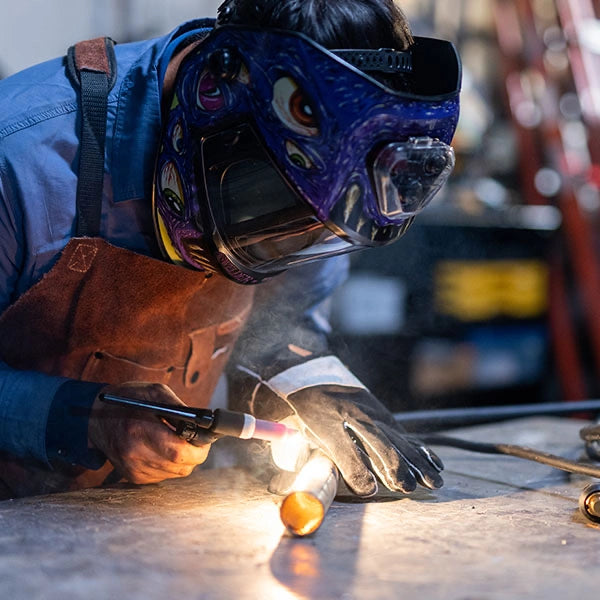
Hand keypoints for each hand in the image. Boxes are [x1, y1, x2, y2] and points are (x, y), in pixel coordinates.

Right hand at [88, 382, 210, 484]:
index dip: (199, 448)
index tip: (205, 438)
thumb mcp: (155, 392)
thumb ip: (180, 408)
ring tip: (177, 440)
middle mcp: (134, 454)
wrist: (96, 417)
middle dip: (196, 454)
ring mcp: (133, 469)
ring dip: (184, 459)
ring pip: (176, 473)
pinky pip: (165, 475)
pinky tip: (163, 448)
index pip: (179, 452)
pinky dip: (171, 464)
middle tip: (197, 440)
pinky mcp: (133, 477)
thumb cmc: (129, 399)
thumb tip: (204, 422)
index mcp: (139, 430)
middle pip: (181, 466)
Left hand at [250, 384, 443, 496]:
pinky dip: (420, 450)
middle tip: (406, 487)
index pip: (342, 445)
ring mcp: (372, 411)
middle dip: (393, 465)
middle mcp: (353, 412)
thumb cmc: (301, 408)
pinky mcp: (382, 415)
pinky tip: (435, 465)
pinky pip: (403, 434)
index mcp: (325, 417)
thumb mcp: (294, 428)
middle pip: (377, 440)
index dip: (355, 467)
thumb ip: (300, 452)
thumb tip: (304, 479)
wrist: (311, 374)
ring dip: (415, 462)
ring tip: (431, 483)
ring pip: (397, 438)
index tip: (368, 489)